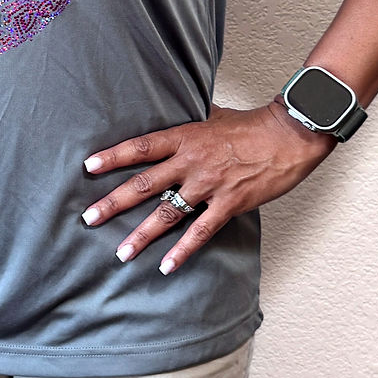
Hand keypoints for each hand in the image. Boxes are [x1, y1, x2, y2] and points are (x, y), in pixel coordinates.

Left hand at [81, 102, 334, 273]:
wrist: (288, 135)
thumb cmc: (251, 124)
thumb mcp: (213, 114)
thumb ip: (189, 120)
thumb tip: (170, 112)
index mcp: (185, 136)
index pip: (141, 147)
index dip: (114, 156)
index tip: (89, 167)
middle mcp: (191, 161)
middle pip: (145, 183)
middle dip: (114, 202)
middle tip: (89, 217)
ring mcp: (209, 184)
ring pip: (168, 213)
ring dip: (142, 235)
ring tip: (120, 253)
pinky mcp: (229, 204)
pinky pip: (201, 232)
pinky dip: (183, 251)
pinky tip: (166, 266)